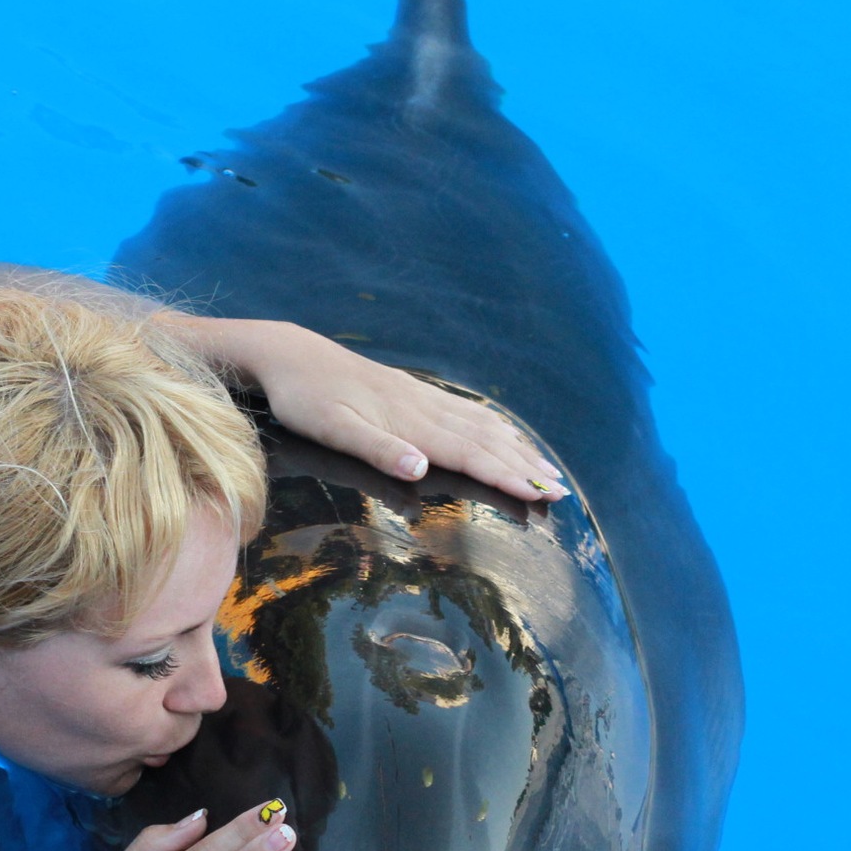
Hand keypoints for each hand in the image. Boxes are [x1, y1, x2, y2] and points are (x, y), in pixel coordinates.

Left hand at [169, 315, 568, 502]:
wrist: (290, 355)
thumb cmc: (306, 398)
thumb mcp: (333, 430)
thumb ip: (378, 449)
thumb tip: (421, 468)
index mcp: (410, 422)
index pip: (469, 454)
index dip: (507, 476)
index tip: (541, 495)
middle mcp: (423, 408)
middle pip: (486, 441)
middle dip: (525, 467)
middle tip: (560, 491)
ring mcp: (419, 397)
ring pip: (480, 425)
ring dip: (515, 448)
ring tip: (544, 468)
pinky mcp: (410, 392)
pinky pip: (463, 411)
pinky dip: (492, 427)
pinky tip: (501, 433)